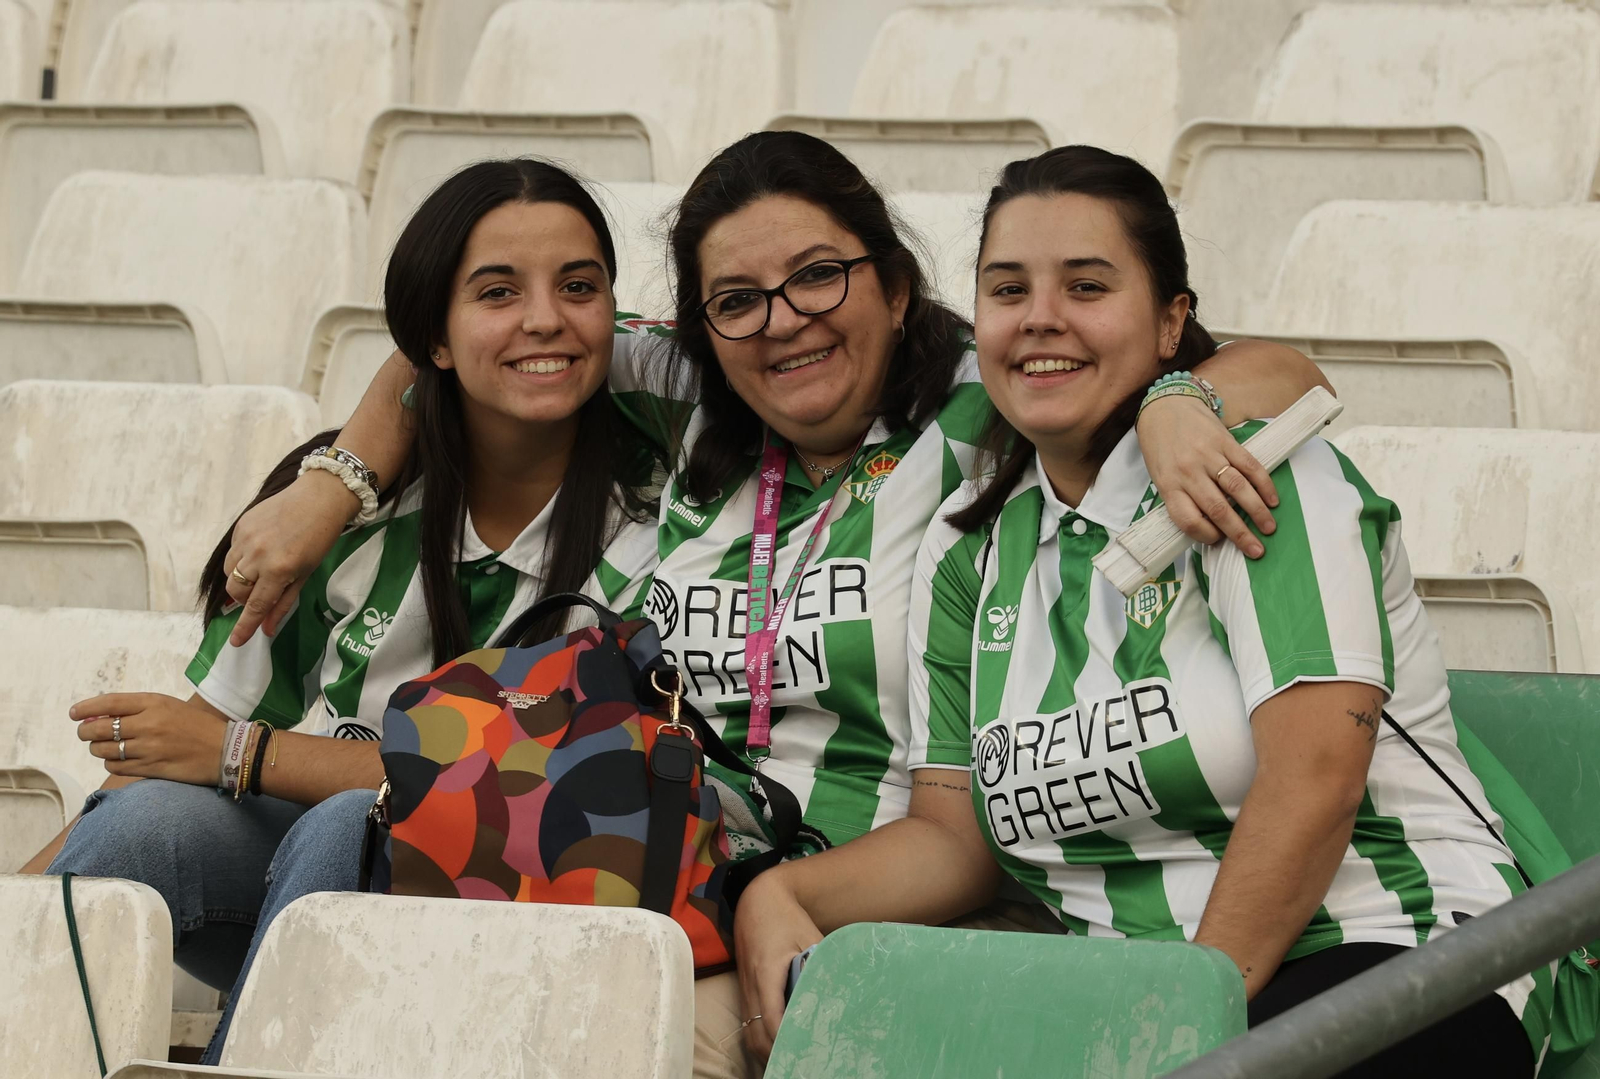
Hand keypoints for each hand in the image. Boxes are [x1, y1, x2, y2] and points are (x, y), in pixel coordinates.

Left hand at [72, 694, 228, 786]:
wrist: (226, 750)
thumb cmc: (198, 726)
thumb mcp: (171, 707)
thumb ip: (139, 709)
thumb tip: (100, 716)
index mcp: (155, 703)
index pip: (110, 703)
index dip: (86, 708)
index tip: (74, 713)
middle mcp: (149, 724)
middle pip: (99, 728)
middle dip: (86, 731)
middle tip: (87, 733)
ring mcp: (149, 748)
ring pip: (104, 750)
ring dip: (98, 749)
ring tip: (105, 747)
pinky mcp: (150, 768)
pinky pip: (116, 767)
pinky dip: (111, 763)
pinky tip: (118, 760)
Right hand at [224, 469, 356, 645]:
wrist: (319, 497)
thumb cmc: (320, 538)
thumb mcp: (307, 573)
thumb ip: (284, 601)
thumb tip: (267, 628)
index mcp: (279, 569)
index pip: (256, 605)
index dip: (245, 626)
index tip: (235, 642)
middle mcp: (257, 555)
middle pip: (236, 591)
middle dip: (244, 600)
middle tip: (261, 595)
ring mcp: (246, 539)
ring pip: (230, 573)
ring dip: (241, 580)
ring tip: (261, 573)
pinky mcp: (241, 525)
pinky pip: (233, 552)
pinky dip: (242, 559)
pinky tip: (260, 551)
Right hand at [733, 868, 823, 1062]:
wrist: (757, 900)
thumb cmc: (786, 918)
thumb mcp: (809, 937)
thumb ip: (821, 965)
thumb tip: (839, 992)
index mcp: (766, 972)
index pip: (772, 1018)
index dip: (786, 1040)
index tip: (806, 1053)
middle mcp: (751, 985)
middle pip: (757, 1035)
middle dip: (776, 1056)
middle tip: (801, 1066)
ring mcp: (744, 990)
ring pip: (749, 1034)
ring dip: (766, 1053)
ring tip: (790, 1064)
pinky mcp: (744, 990)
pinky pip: (748, 1025)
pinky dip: (760, 1042)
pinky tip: (777, 1049)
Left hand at [1136, 395, 1277, 556]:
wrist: (1165, 406)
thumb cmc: (1162, 447)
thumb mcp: (1161, 476)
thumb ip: (1181, 497)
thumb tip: (1209, 525)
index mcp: (1169, 484)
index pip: (1188, 519)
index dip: (1205, 535)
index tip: (1217, 541)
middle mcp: (1188, 472)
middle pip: (1218, 509)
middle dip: (1240, 534)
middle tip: (1256, 550)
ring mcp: (1208, 456)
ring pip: (1237, 489)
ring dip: (1257, 511)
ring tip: (1269, 528)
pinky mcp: (1225, 441)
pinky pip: (1249, 465)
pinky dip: (1263, 484)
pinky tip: (1272, 499)